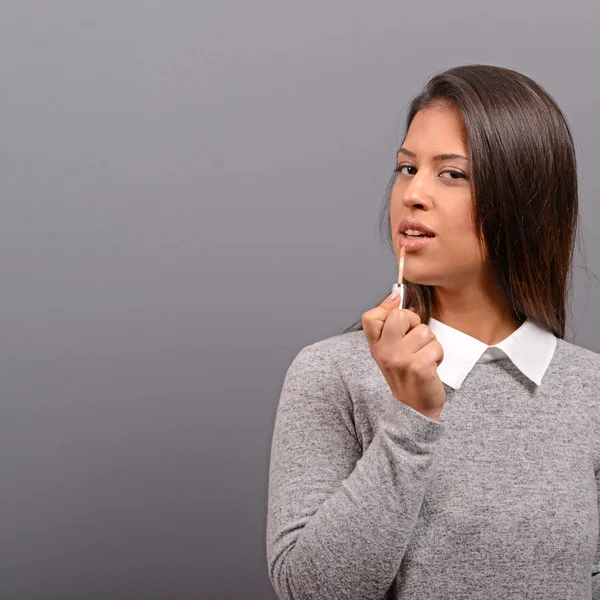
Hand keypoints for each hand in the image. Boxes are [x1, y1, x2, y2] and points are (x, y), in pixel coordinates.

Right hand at [361, 293, 444, 420]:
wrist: (414, 407)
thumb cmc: (405, 373)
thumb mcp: (390, 348)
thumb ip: (390, 323)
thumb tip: (395, 294)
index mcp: (375, 346)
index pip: (371, 316)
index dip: (388, 310)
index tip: (400, 321)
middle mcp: (384, 352)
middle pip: (401, 315)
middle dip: (415, 324)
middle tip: (414, 342)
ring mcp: (400, 360)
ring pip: (424, 331)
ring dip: (430, 343)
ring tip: (424, 358)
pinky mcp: (419, 367)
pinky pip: (436, 346)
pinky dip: (438, 356)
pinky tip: (430, 367)